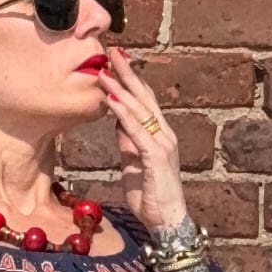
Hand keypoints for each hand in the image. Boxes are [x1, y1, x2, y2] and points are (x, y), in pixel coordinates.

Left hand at [97, 46, 188, 238]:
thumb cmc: (151, 195)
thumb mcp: (134, 162)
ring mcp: (162, 144)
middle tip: (113, 51)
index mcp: (160, 135)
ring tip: (104, 70)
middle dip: (127, 73)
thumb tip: (118, 122)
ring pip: (140, 109)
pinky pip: (137, 130)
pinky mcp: (156, 157)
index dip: (132, 79)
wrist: (167, 221)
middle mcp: (164, 134)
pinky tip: (110, 100)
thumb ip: (129, 142)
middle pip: (144, 97)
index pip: (146, 100)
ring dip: (120, 88)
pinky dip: (123, 113)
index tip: (116, 60)